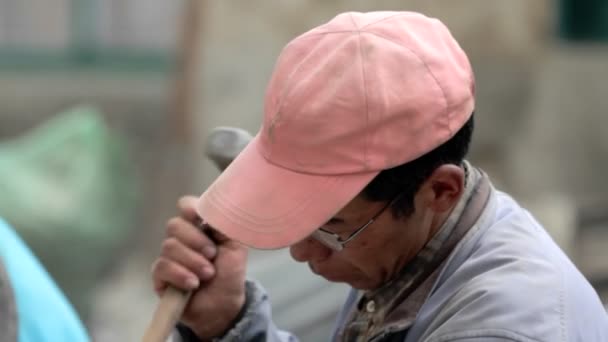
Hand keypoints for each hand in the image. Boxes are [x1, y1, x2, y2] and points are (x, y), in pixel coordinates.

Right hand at [151, 196, 247, 339]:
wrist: (224, 305)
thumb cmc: (230, 273)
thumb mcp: (235, 246)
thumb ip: (224, 225)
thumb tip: (211, 210)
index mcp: (199, 227)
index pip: (186, 206)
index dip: (189, 208)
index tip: (196, 215)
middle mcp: (182, 239)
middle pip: (174, 225)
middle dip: (196, 240)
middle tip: (212, 254)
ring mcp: (169, 256)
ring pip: (169, 246)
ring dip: (193, 261)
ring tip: (208, 274)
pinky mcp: (160, 276)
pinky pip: (162, 266)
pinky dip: (180, 274)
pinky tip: (193, 284)